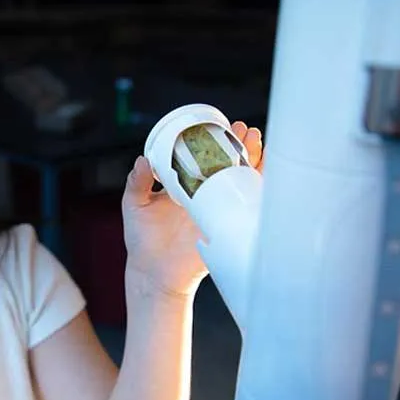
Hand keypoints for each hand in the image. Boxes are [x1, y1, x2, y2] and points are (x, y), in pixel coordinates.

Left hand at [122, 121, 263, 296]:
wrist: (153, 273)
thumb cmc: (143, 241)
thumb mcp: (134, 205)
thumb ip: (137, 183)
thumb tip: (143, 160)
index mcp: (185, 186)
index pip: (204, 157)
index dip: (215, 141)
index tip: (221, 126)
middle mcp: (204, 195)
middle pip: (228, 164)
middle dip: (240, 146)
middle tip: (244, 131)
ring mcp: (217, 210)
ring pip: (241, 181)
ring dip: (253, 161)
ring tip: (256, 143)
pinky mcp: (225, 227)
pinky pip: (246, 207)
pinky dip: (258, 190)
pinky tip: (265, 174)